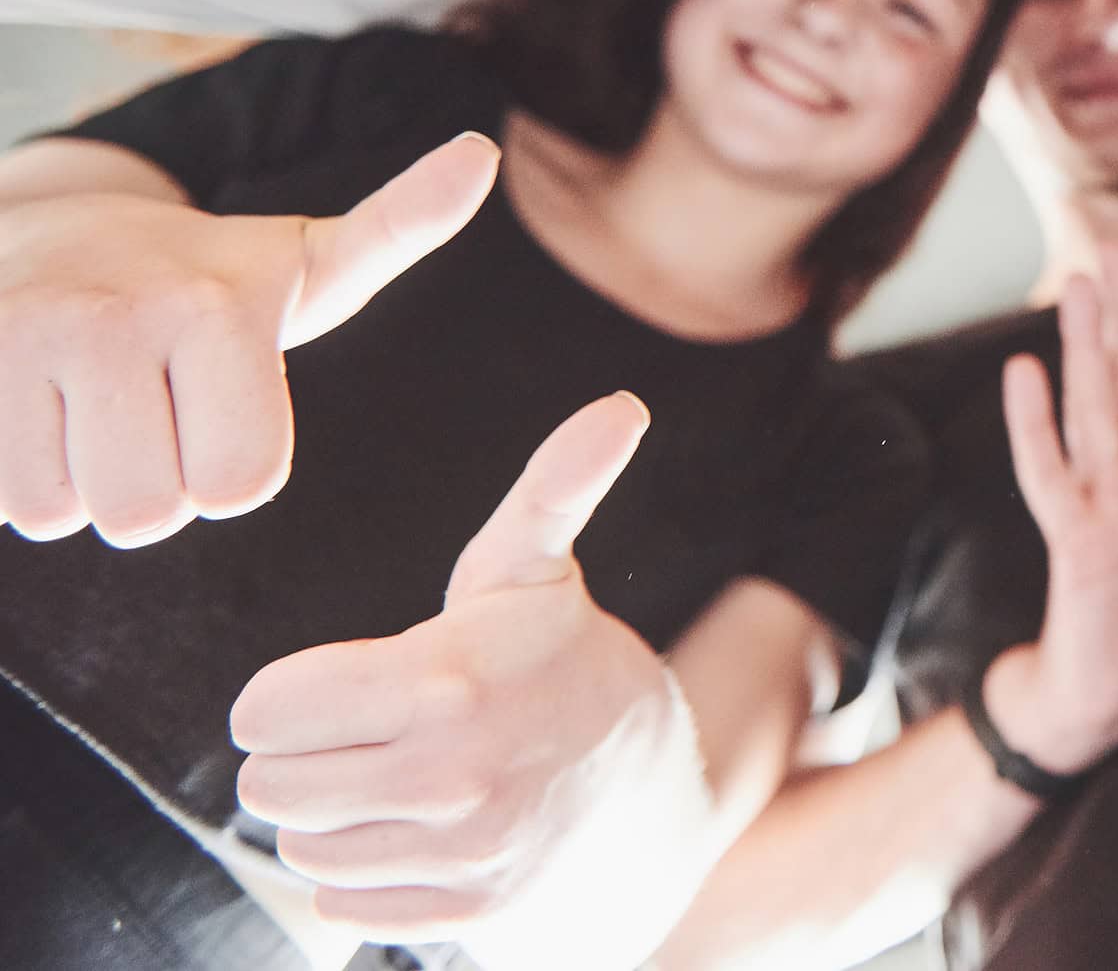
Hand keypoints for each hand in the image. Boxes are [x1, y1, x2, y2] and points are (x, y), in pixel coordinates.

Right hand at [0, 134, 497, 544]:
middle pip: (150, 512)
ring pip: (63, 514)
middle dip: (152, 485)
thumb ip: (400, 225)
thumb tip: (481, 152)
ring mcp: (19, 340)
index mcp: (219, 304)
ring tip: (91, 408)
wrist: (46, 229)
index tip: (220, 403)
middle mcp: (115, 316)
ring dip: (77, 485)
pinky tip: (32, 412)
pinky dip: (14, 479)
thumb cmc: (203, 274)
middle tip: (150, 411)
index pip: (240, 483)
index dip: (231, 471)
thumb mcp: (308, 258)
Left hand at [232, 394, 711, 969]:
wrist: (653, 790)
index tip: (340, 683)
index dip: (289, 692)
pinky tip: (422, 833)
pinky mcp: (465, 914)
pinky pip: (340, 905)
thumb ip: (554, 486)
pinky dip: (366, 875)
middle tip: (366, 731)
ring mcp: (461, 853)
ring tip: (399, 779)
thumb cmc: (561, 660)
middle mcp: (450, 775)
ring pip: (299, 848)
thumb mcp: (536, 570)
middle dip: (302, 755)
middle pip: (268, 785)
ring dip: (334, 816)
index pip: (263, 711)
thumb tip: (623, 405)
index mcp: (445, 681)